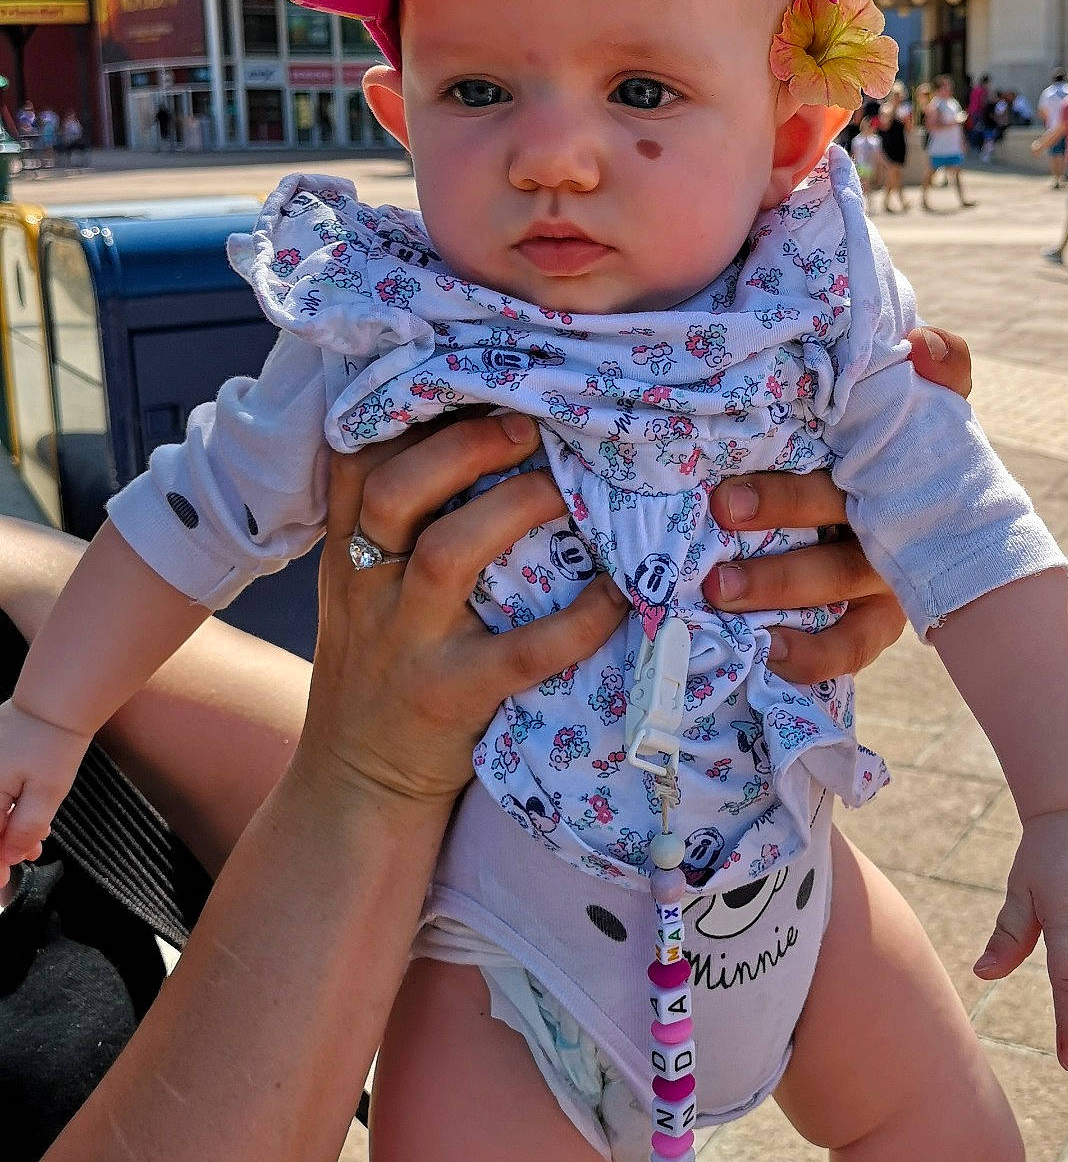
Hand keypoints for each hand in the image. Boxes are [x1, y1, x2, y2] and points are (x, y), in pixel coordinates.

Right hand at [0, 697, 88, 865]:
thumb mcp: (47, 793)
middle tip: (29, 856)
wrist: (55, 700)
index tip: (2, 880)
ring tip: (38, 839)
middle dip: (4, 845)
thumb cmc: (52, 743)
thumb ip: (25, 828)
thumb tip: (9, 857)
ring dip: (8, 828)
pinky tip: (27, 814)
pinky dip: (7, 807)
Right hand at [298, 412, 625, 812]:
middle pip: (394, 492)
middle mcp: (370, 588)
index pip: (356, 459)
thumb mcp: (362, 590)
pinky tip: (623, 593)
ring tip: (572, 488)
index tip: (469, 375)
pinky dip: (579, 619)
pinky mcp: (454, 696)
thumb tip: (479, 428)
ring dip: (516, 509)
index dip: (408, 409)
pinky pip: (523, 651)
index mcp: (349, 553)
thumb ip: (393, 523)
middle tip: (531, 425)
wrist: (357, 786)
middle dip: (465, 447)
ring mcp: (409, 643)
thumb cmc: (381, 669)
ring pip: (450, 555)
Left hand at [705, 327, 971, 681]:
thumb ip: (937, 359)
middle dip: (786, 503)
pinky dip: (814, 654)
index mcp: (905, 446)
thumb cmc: (888, 433)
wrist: (901, 495)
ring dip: (782, 583)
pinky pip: (854, 644)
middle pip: (846, 504)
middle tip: (723, 504)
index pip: (907, 425)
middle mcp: (901, 509)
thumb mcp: (909, 390)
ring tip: (718, 586)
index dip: (877, 422)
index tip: (819, 411)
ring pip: (842, 579)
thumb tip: (922, 348)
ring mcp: (891, 568)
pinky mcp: (880, 618)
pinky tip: (767, 652)